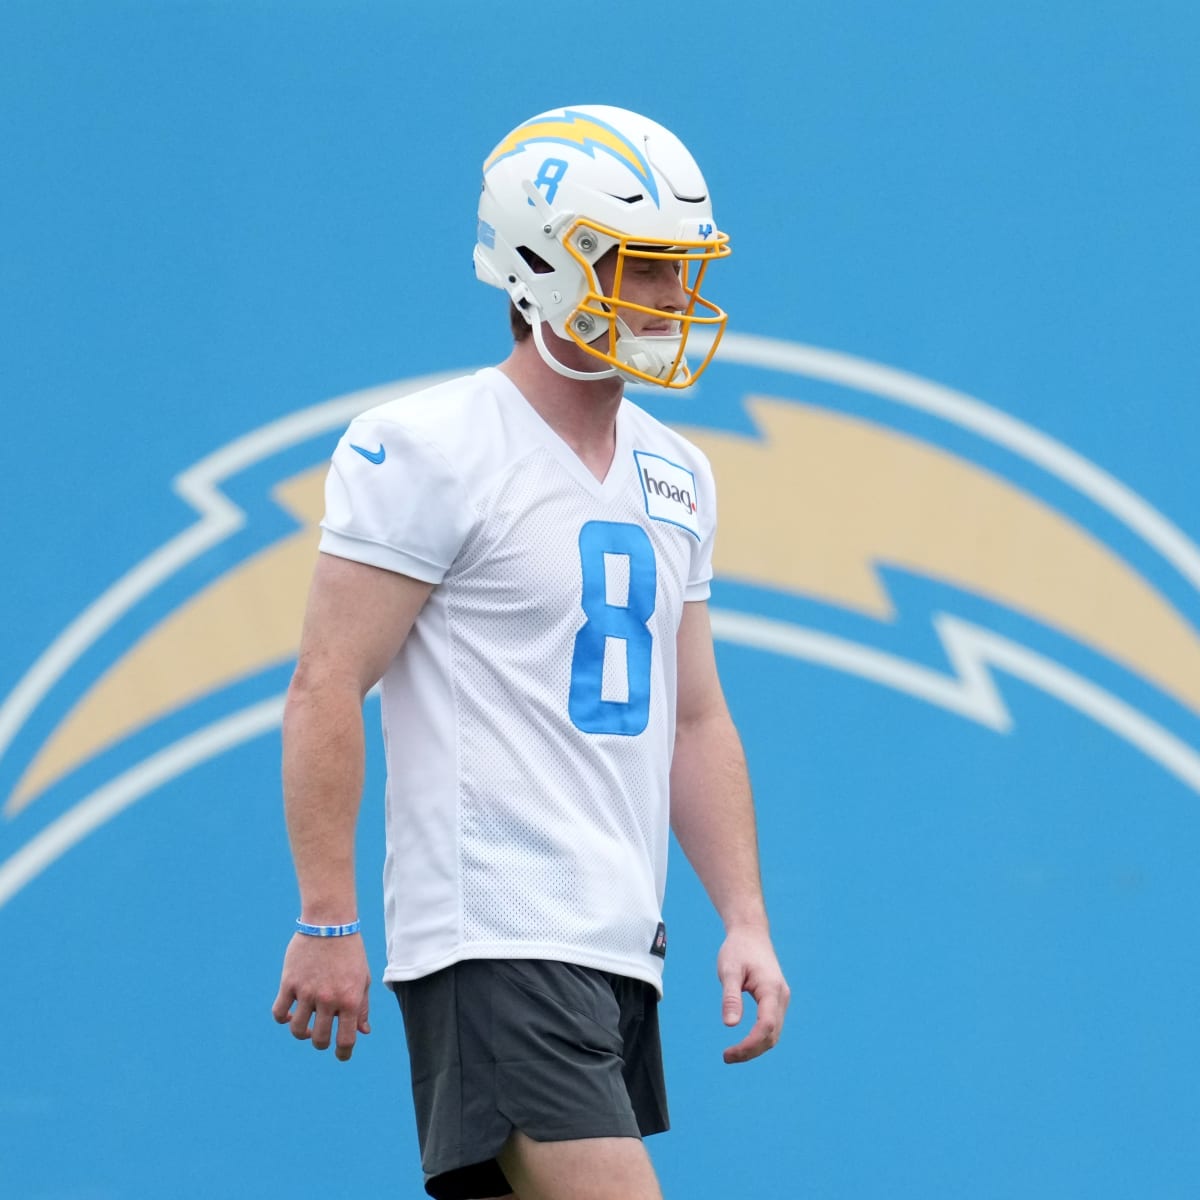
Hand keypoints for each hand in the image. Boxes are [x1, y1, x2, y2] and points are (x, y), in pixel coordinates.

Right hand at [272, 932, 371, 1061]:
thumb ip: (362, 1006)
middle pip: (319, 1040)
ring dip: (302, 1032)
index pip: (345, 1040)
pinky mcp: (289, 983)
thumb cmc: (350, 951)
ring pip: (297, 1030)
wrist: (330, 923)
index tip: (341, 1055)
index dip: (343, 1053)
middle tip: (322, 1035)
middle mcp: (328, 999)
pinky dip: (283, 1018)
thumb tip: (363, 1032)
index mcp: (350, 999)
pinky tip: (291, 1012)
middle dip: (321, 1043)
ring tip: (306, 1024)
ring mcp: (307, 992)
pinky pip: (279, 1013)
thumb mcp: (363, 978)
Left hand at [716, 925, 789, 1063]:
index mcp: (771, 989)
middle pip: (772, 1035)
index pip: (766, 1027)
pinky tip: (743, 1042)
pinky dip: (759, 1038)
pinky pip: (771, 1026)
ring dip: (755, 1047)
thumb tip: (730, 1025)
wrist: (751, 933)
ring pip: (774, 1033)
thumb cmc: (738, 950)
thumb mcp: (729, 970)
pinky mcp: (777, 1000)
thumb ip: (730, 997)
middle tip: (726, 1057)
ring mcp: (781, 999)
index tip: (729, 1053)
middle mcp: (781, 996)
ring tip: (732, 1053)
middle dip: (751, 1051)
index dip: (749, 1045)